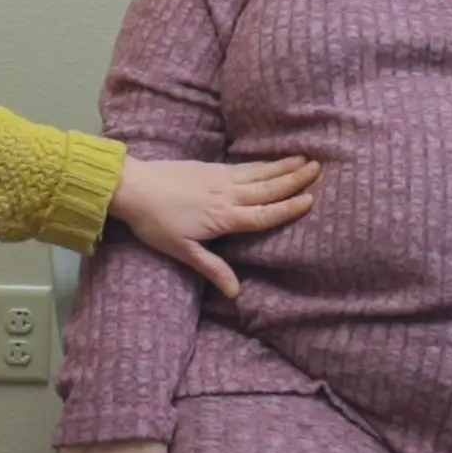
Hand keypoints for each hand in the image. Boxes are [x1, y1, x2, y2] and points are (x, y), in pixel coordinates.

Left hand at [109, 155, 319, 295]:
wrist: (132, 187)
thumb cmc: (155, 223)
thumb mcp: (182, 251)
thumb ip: (212, 269)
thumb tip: (235, 292)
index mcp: (224, 217)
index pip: (264, 214)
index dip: (288, 208)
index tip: (310, 200)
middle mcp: (227, 195)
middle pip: (267, 188)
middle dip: (293, 180)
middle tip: (318, 169)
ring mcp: (218, 178)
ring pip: (258, 172)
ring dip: (282, 167)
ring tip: (304, 159)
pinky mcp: (209, 167)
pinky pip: (242, 165)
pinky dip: (260, 163)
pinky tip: (269, 160)